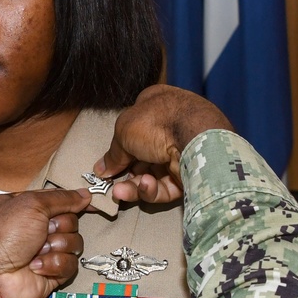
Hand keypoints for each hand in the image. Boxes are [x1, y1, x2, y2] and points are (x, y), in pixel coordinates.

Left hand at [0, 189, 90, 297]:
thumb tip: (86, 194)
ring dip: (56, 246)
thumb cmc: (3, 234)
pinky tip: (35, 267)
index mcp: (28, 208)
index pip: (59, 200)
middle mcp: (37, 229)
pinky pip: (70, 265)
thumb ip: (61, 198)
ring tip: (36, 252)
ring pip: (74, 243)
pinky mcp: (51, 273)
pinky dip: (53, 264)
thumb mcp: (30, 204)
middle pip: (71, 221)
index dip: (73, 201)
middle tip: (43, 232)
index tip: (87, 201)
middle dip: (59, 226)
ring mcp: (45, 252)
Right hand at [95, 85, 230, 204]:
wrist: (196, 138)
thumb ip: (113, 153)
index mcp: (157, 106)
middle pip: (141, 156)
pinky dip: (152, 189)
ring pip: (151, 175)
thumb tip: (100, 170)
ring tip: (120, 192)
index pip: (134, 127)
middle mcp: (171, 127)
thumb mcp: (123, 132)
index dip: (120, 146)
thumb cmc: (157, 123)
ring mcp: (181, 153)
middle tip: (110, 184)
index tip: (107, 165)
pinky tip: (145, 186)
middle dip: (125, 172)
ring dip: (134, 185)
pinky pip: (165, 186)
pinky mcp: (189, 175)